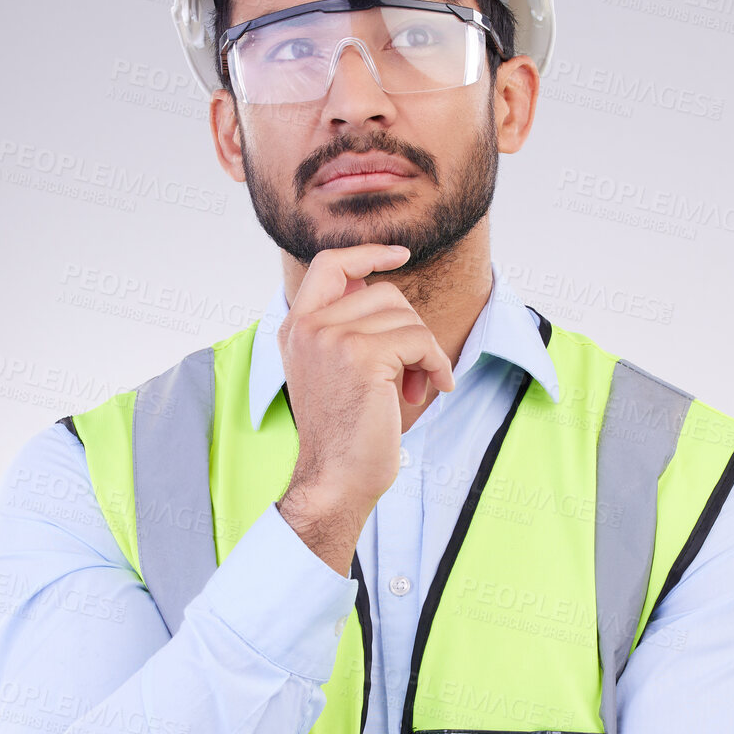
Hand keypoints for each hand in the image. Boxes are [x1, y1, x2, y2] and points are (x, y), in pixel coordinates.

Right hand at [276, 244, 454, 572]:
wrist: (335, 480)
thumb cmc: (344, 435)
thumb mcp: (335, 371)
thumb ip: (347, 329)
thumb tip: (379, 287)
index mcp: (295, 328)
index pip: (328, 264)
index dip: (367, 253)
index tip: (399, 254)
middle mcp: (307, 326)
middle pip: (383, 293)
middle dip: (410, 328)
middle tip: (415, 371)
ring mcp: (331, 338)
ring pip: (405, 317)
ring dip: (425, 352)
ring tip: (418, 387)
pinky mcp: (362, 356)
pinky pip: (420, 340)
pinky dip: (437, 364)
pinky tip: (435, 388)